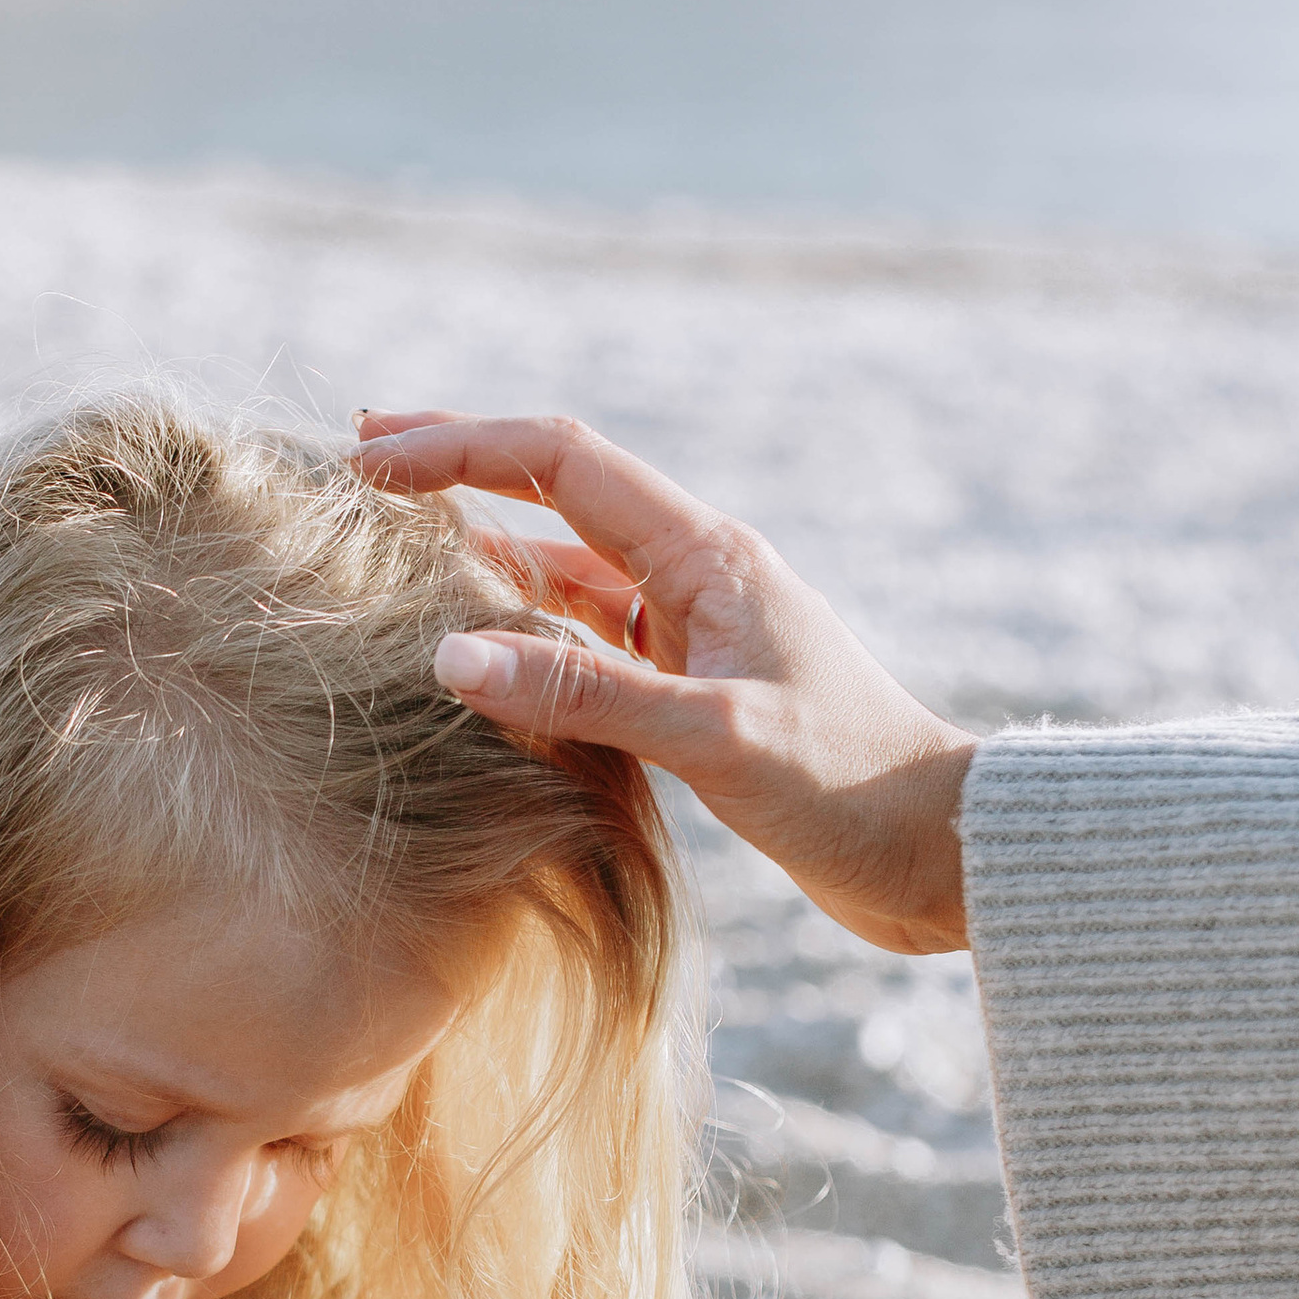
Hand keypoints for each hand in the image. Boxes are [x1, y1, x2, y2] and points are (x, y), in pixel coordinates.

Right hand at [354, 410, 975, 954]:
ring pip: (566, 565)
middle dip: (461, 465)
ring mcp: (694, 631)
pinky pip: (588, 635)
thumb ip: (585, 695)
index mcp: (708, 555)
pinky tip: (473, 638)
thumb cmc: (849, 788)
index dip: (461, 447)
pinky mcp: (694, 690)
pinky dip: (523, 624)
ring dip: (484, 544)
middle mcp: (696, 575)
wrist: (938, 851)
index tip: (369, 456)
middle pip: (556, 492)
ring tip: (393, 540)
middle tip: (361, 453)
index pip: (563, 462)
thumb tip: (450, 656)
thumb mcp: (715, 740)